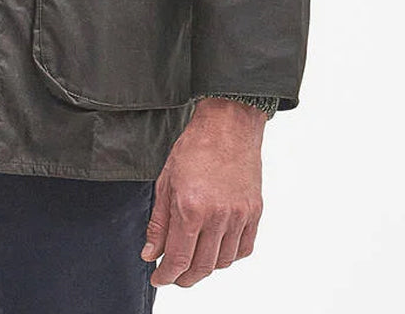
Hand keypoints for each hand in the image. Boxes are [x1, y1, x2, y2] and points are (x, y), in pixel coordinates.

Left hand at [140, 99, 265, 286]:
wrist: (227, 126)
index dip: (166, 276)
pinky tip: (216, 249)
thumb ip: (158, 223)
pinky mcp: (254, 213)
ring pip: (222, 262)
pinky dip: (228, 257)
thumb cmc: (195, 147)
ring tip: (193, 259)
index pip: (178, 259)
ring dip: (206, 268)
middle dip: (184, 278)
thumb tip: (150, 253)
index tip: (158, 278)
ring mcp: (239, 216)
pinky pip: (243, 249)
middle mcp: (217, 216)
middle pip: (201, 266)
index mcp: (190, 207)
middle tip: (174, 275)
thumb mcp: (165, 182)